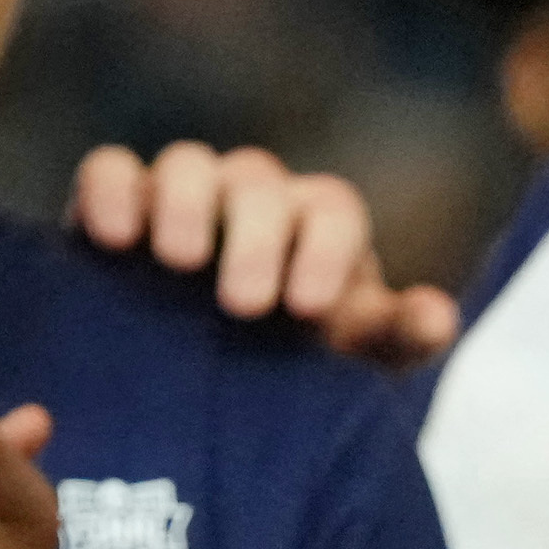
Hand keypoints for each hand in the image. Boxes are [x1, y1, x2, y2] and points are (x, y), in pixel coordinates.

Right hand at [69, 141, 461, 371]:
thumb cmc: (290, 369)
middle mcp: (251, 198)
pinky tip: (109, 238)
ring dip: (184, 203)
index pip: (332, 210)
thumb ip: (393, 336)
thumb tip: (439, 316)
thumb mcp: (348, 364)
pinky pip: (110, 170)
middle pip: (259, 182)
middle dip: (255, 237)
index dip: (325, 250)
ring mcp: (182, 195)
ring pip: (187, 163)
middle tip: (245, 305)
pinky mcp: (117, 204)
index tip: (308, 309)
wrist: (203, 385)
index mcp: (315, 227)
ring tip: (178, 261)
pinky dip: (110, 190)